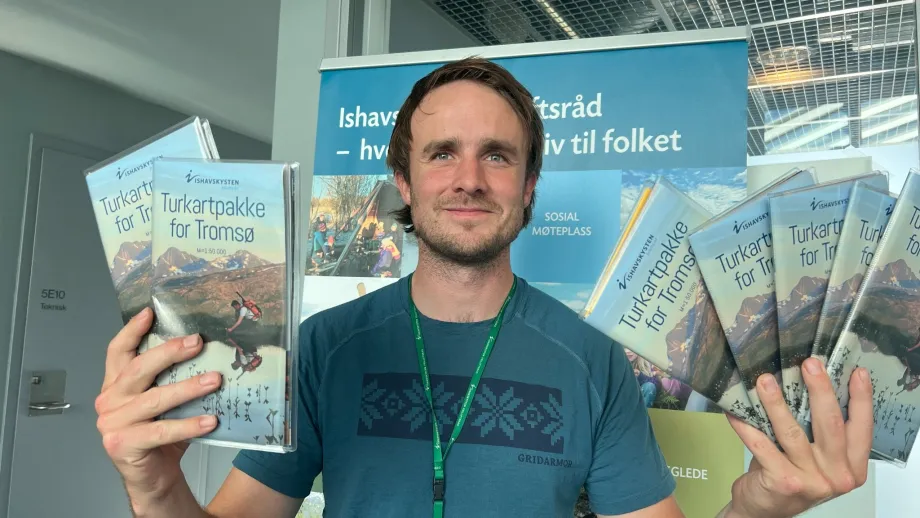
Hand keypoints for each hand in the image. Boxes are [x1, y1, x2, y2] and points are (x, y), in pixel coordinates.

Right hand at [95, 307, 221, 499]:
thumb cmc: (160, 437)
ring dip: (188, 388)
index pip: (117, 352)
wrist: (153, 477)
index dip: (131, 331)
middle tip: (197, 342)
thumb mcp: (163, 402)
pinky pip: (162, 430)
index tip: (149, 313)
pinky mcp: (124, 444)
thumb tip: (206, 353)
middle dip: (170, 352)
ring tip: (214, 380)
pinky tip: (210, 420)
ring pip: (155, 399)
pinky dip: (189, 424)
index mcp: (116, 386)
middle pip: (138, 369)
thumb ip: (170, 379)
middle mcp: (110, 401)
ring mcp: (113, 423)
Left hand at [722, 358, 872, 517]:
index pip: (862, 428)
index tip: (857, 372)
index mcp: (852, 466)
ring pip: (792, 433)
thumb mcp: (817, 458)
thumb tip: (811, 382)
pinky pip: (761, 445)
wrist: (765, 509)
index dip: (861, 399)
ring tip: (765, 381)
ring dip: (776, 403)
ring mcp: (810, 480)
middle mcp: (837, 475)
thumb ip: (821, 432)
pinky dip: (746, 426)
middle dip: (820, 390)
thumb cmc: (792, 475)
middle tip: (809, 364)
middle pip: (830, 425)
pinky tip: (734, 410)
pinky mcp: (782, 482)